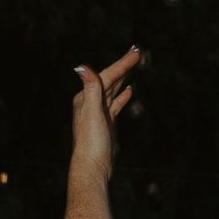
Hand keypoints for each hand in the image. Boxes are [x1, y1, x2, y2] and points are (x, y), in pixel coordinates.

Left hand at [70, 46, 140, 182]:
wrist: (92, 167)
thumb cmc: (92, 142)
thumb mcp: (92, 113)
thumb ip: (90, 89)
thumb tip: (82, 66)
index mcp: (86, 97)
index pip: (107, 75)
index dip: (122, 63)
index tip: (136, 52)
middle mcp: (91, 102)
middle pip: (110, 79)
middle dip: (124, 66)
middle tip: (137, 53)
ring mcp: (99, 112)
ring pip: (113, 90)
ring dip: (123, 77)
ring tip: (132, 66)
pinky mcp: (106, 123)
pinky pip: (115, 104)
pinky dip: (122, 96)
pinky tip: (129, 91)